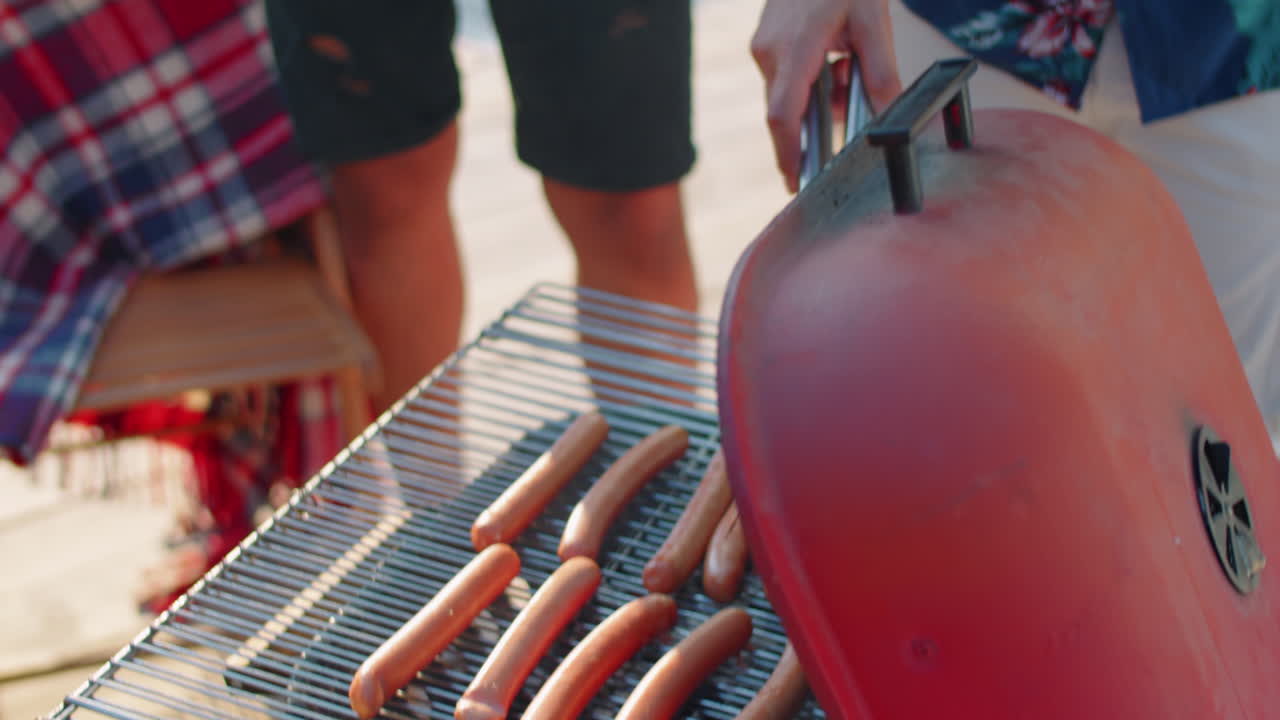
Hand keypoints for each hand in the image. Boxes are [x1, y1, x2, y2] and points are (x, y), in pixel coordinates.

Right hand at [751, 0, 902, 191]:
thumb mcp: (874, 24)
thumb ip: (882, 74)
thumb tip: (891, 116)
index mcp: (795, 48)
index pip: (783, 116)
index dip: (788, 154)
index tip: (795, 181)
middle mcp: (770, 51)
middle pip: (787, 111)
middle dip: (818, 122)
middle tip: (848, 113)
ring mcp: (763, 45)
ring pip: (789, 95)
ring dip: (820, 98)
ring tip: (848, 69)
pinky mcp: (766, 41)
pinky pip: (787, 77)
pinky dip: (813, 82)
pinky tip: (835, 60)